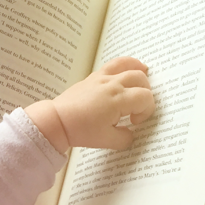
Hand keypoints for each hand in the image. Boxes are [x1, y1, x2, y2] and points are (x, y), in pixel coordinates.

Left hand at [25, 57, 154, 152]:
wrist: (58, 121)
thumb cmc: (81, 130)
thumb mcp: (107, 140)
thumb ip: (125, 138)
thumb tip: (131, 133)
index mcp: (118, 100)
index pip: (145, 99)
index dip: (146, 111)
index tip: (134, 122)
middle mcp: (113, 85)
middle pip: (141, 80)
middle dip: (146, 93)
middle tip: (138, 107)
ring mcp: (103, 78)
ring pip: (129, 66)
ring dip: (140, 72)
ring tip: (146, 75)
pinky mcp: (94, 77)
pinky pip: (114, 63)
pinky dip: (126, 63)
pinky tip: (130, 67)